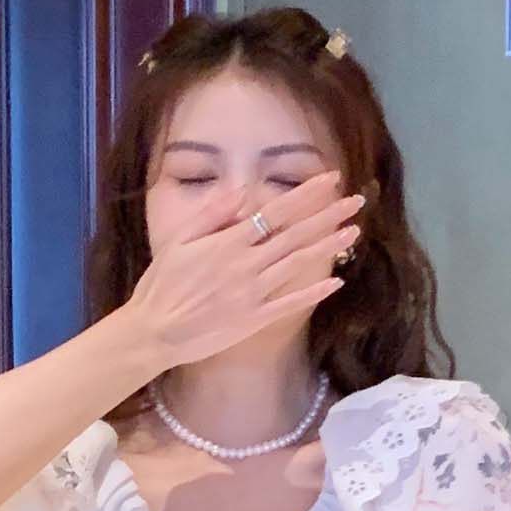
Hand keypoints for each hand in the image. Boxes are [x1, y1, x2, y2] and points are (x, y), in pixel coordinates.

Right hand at [116, 167, 363, 375]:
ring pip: (298, 265)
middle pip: (295, 234)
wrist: (153, 331)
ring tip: (353, 233)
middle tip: (357, 201)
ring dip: (327, 247)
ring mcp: (252, 293)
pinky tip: (335, 282)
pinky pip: (289, 304)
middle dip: (328, 215)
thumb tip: (242, 192)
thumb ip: (212, 215)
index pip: (276, 210)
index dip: (307, 194)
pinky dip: (312, 293)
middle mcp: (246, 264)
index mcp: (228, 242)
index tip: (330, 179)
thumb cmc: (162, 284)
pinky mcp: (254, 319)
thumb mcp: (178, 241)